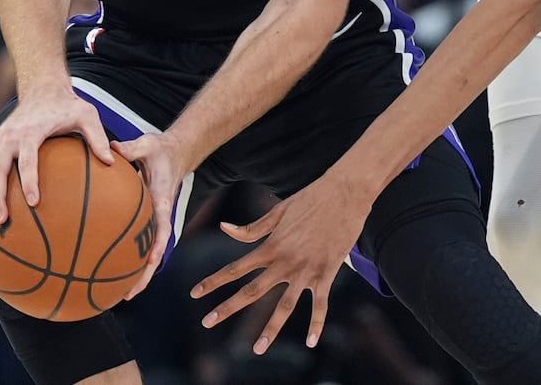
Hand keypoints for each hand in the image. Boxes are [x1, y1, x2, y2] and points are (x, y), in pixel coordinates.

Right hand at [0, 83, 114, 226]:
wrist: (42, 87)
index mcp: (31, 131)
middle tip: (2, 220)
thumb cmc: (68, 105)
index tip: (34, 203)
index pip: (27, 159)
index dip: (29, 181)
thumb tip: (111, 161)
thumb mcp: (87, 115)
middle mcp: (9, 137)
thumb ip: (97, 137)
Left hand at [107, 131, 194, 300]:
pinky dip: (129, 258)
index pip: (162, 226)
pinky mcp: (148, 220)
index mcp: (162, 200)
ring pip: (148, 252)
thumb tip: (111, 149)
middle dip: (144, 274)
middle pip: (156, 251)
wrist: (178, 152)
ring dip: (137, 274)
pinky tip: (109, 270)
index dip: (157, 245)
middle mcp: (161, 215)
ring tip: (119, 296)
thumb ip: (131, 148)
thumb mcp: (148, 144)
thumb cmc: (161, 149)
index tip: (150, 261)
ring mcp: (155, 220)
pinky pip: (138, 242)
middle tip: (129, 295)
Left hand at [190, 172, 371, 354]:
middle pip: (252, 290)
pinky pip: (320, 304)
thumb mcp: (279, 211)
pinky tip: (311, 342)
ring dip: (270, 329)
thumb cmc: (312, 198)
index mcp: (271, 246)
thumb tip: (224, 228)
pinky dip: (316, 324)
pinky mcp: (327, 272)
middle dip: (227, 307)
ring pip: (284, 306)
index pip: (236, 267)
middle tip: (206, 322)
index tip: (194, 293)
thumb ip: (252, 227)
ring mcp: (306, 269)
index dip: (214, 280)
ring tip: (257, 349)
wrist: (345, 192)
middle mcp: (285, 261)